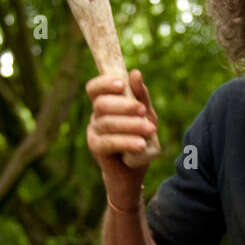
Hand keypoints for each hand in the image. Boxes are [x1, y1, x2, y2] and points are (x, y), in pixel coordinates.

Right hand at [86, 69, 157, 204]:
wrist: (135, 171)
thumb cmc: (140, 137)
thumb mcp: (146, 115)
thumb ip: (141, 96)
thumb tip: (135, 73)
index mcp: (104, 103)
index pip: (94, 88)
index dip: (104, 83)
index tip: (122, 84)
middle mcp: (95, 116)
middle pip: (101, 104)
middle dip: (124, 105)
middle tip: (143, 111)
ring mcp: (93, 133)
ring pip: (107, 123)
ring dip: (130, 125)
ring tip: (150, 130)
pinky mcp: (96, 149)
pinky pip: (108, 142)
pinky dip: (126, 142)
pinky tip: (141, 144)